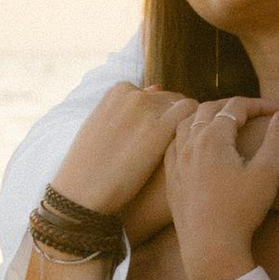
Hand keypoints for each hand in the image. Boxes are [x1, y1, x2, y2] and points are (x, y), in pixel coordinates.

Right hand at [50, 81, 196, 221]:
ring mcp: (147, 109)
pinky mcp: (160, 128)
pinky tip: (189, 151)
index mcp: (118, 91)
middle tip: (175, 147)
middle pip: (170, 100)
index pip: (155, 94)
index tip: (159, 139)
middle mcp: (133, 94)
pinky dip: (195, 128)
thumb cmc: (90, 166)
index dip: (161, 117)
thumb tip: (156, 88)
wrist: (83, 191)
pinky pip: (190, 115)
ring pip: (184, 106)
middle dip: (175, 120)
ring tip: (183, 152)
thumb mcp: (101, 127)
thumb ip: (126, 108)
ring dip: (187, 125)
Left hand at [166, 97, 278, 279]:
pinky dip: (187, 135)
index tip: (278, 111)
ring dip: (205, 116)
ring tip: (222, 121)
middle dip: (233, 106)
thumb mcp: (268, 171)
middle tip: (253, 113)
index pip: (236, 106)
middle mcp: (190, 144)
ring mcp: (177, 162)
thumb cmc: (242, 210)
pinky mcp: (172, 180)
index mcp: (214, 137)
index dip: (259, 104)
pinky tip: (195, 143)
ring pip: (186, 123)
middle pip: (208, 109)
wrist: (211, 248)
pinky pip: (174, 145)